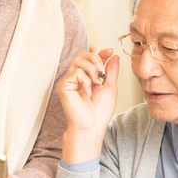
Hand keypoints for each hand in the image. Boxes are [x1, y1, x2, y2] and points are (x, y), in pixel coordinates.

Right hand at [57, 48, 119, 163]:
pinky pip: (75, 73)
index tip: (110, 51)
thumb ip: (111, 71)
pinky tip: (88, 92)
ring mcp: (69, 81)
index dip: (100, 53)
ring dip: (91, 69)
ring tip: (96, 82)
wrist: (92, 126)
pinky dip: (85, 81)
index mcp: (87, 77)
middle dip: (95, 58)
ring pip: (78, 61)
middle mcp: (76, 77)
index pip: (90, 59)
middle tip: (102, 71)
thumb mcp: (109, 87)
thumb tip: (114, 56)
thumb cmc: (100, 111)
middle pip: (82, 55)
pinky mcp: (63, 86)